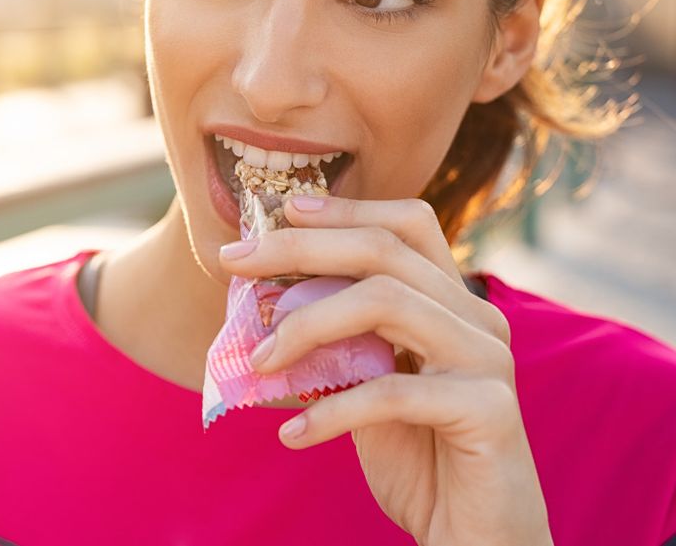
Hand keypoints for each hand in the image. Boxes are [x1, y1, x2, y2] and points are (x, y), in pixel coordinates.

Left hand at [218, 196, 552, 545]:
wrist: (476, 539)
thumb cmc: (419, 457)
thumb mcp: (367, 385)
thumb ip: (337, 341)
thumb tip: (264, 300)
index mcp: (453, 303)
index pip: (408, 224)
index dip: (346, 209)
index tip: (282, 210)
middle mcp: (478, 319)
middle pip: (384, 251)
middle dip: (299, 248)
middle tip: (234, 262)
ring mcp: (488, 360)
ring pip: (386, 302)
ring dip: (306, 325)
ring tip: (257, 362)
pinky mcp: (488, 411)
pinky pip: (392, 393)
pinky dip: (331, 412)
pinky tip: (293, 435)